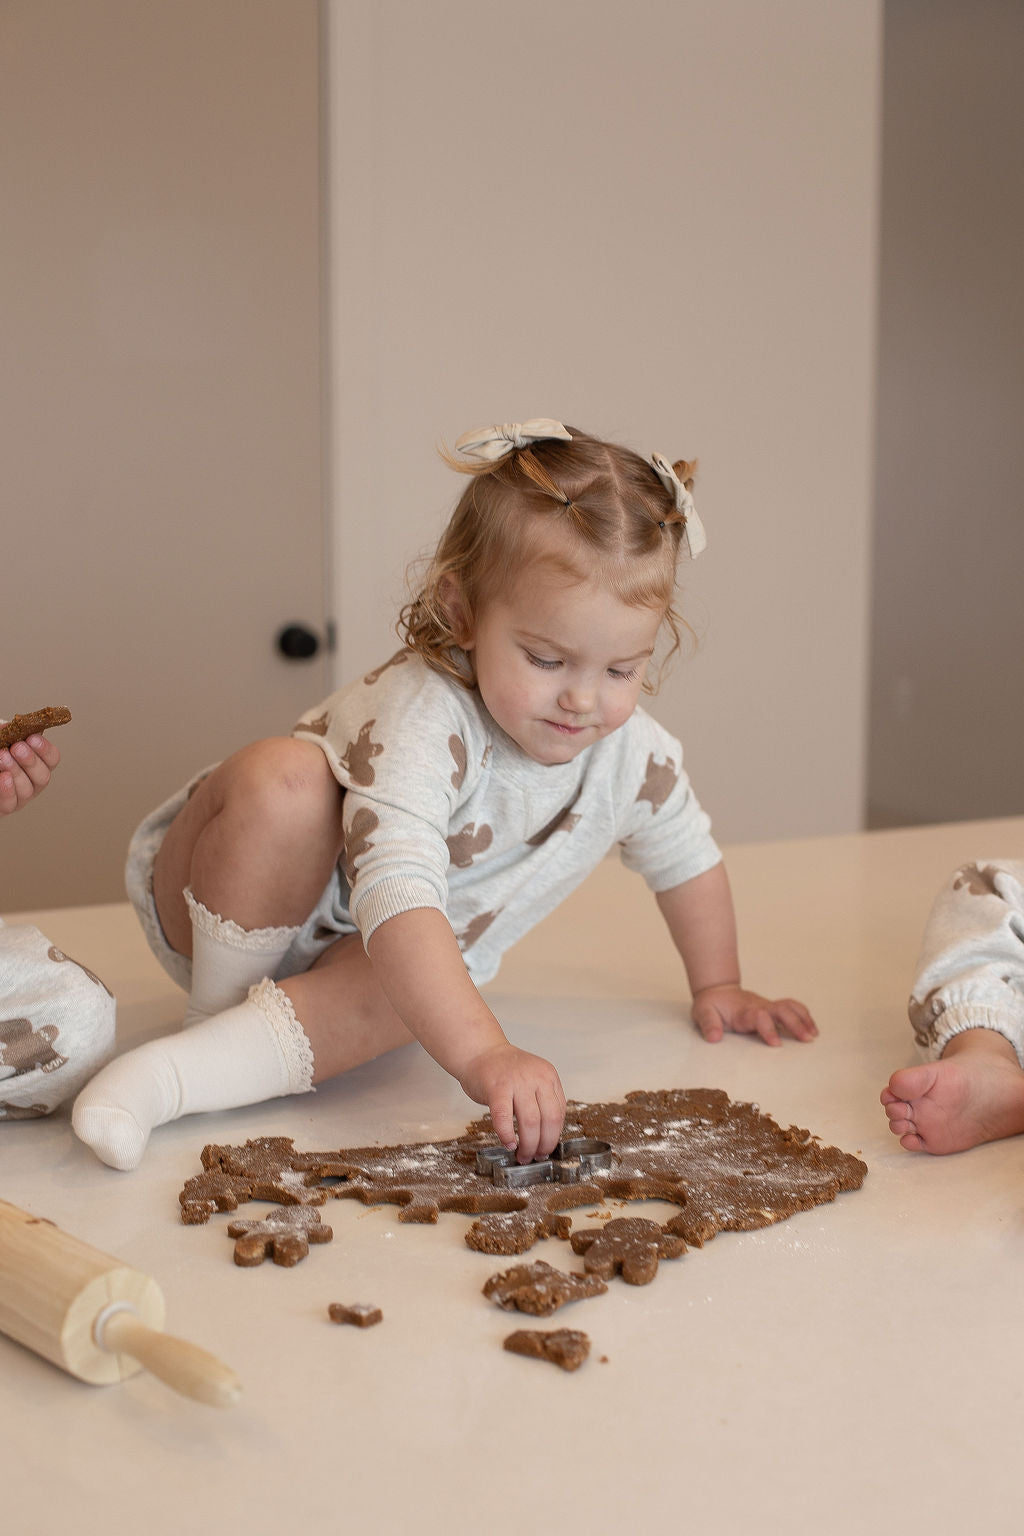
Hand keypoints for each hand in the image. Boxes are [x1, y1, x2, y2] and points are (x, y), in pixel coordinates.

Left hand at [0, 733, 60, 815]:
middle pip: (43, 776)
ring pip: (27, 790)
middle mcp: (33, 782)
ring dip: (16, 772)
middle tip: (17, 748)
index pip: (52, 759)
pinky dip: (8, 790)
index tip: (33, 738)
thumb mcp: (1, 739)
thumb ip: (6, 733)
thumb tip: (10, 727)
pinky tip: (3, 777)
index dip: (45, 749)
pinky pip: (11, 803)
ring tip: (2, 757)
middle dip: (31, 761)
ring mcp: (21, 797)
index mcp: (38, 764)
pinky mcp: (7, 807)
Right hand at [458, 1042, 565, 1163]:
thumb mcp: (533, 1079)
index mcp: (548, 1076)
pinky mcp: (496, 1088)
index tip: (547, 1148)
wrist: (481, 1051)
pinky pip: (504, 1118)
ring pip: (530, 1122)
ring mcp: (517, 1082)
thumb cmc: (504, 1071)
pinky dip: (507, 1135)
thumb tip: (546, 1136)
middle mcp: (536, 1077)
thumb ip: (542, 1100)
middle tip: (536, 1156)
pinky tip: (508, 1143)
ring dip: (528, 1145)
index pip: (560, 1113)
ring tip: (522, 1155)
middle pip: (549, 1120)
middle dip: (544, 1144)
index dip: (554, 1135)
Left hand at [691, 983, 816, 1046]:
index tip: (777, 1044)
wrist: (718, 990)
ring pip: (790, 1007)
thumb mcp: (703, 1012)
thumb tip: (714, 1038)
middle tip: (807, 1039)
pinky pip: (792, 1007)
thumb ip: (708, 1024)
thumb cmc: (711, 1004)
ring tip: (813, 1035)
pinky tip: (812, 1029)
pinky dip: (804, 1016)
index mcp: (743, 1011)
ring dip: (803, 1019)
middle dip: (795, 1024)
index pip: (759, 1016)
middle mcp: (759, 1007)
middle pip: (781, 1010)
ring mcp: (767, 1006)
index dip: (769, 1028)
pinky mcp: (772, 1008)